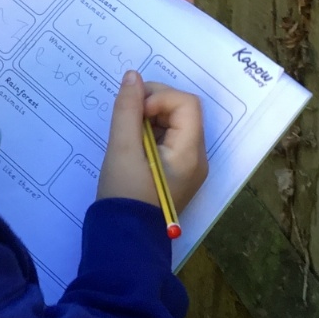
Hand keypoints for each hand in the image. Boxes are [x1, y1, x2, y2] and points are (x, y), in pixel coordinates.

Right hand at [97, 70, 207, 212]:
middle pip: (183, 112)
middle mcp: (196, 158)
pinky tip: (131, 143)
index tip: (135, 112)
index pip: (186, 104)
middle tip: (126, 115)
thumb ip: (128, 110)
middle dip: (154, 105)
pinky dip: (151, 133)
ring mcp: (187, 168)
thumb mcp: (122, 149)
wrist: (122, 241)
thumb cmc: (124, 195)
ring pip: (175, 124)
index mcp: (190, 153)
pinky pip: (169, 140)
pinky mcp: (175, 174)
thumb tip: (133, 76)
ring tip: (127, 131)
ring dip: (150, 118)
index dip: (159, 98)